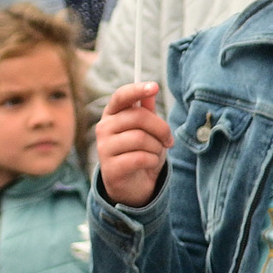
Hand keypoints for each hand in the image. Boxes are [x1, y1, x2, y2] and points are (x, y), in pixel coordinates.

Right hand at [96, 83, 173, 208]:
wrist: (132, 185)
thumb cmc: (140, 152)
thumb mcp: (147, 130)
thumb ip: (146, 111)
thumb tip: (151, 90)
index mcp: (113, 115)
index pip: (122, 96)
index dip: (137, 90)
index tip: (154, 86)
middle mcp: (104, 127)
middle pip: (138, 117)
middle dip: (161, 129)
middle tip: (168, 140)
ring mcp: (104, 147)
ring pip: (141, 138)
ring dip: (157, 148)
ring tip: (155, 153)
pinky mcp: (110, 167)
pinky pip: (140, 158)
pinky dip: (153, 161)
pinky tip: (149, 164)